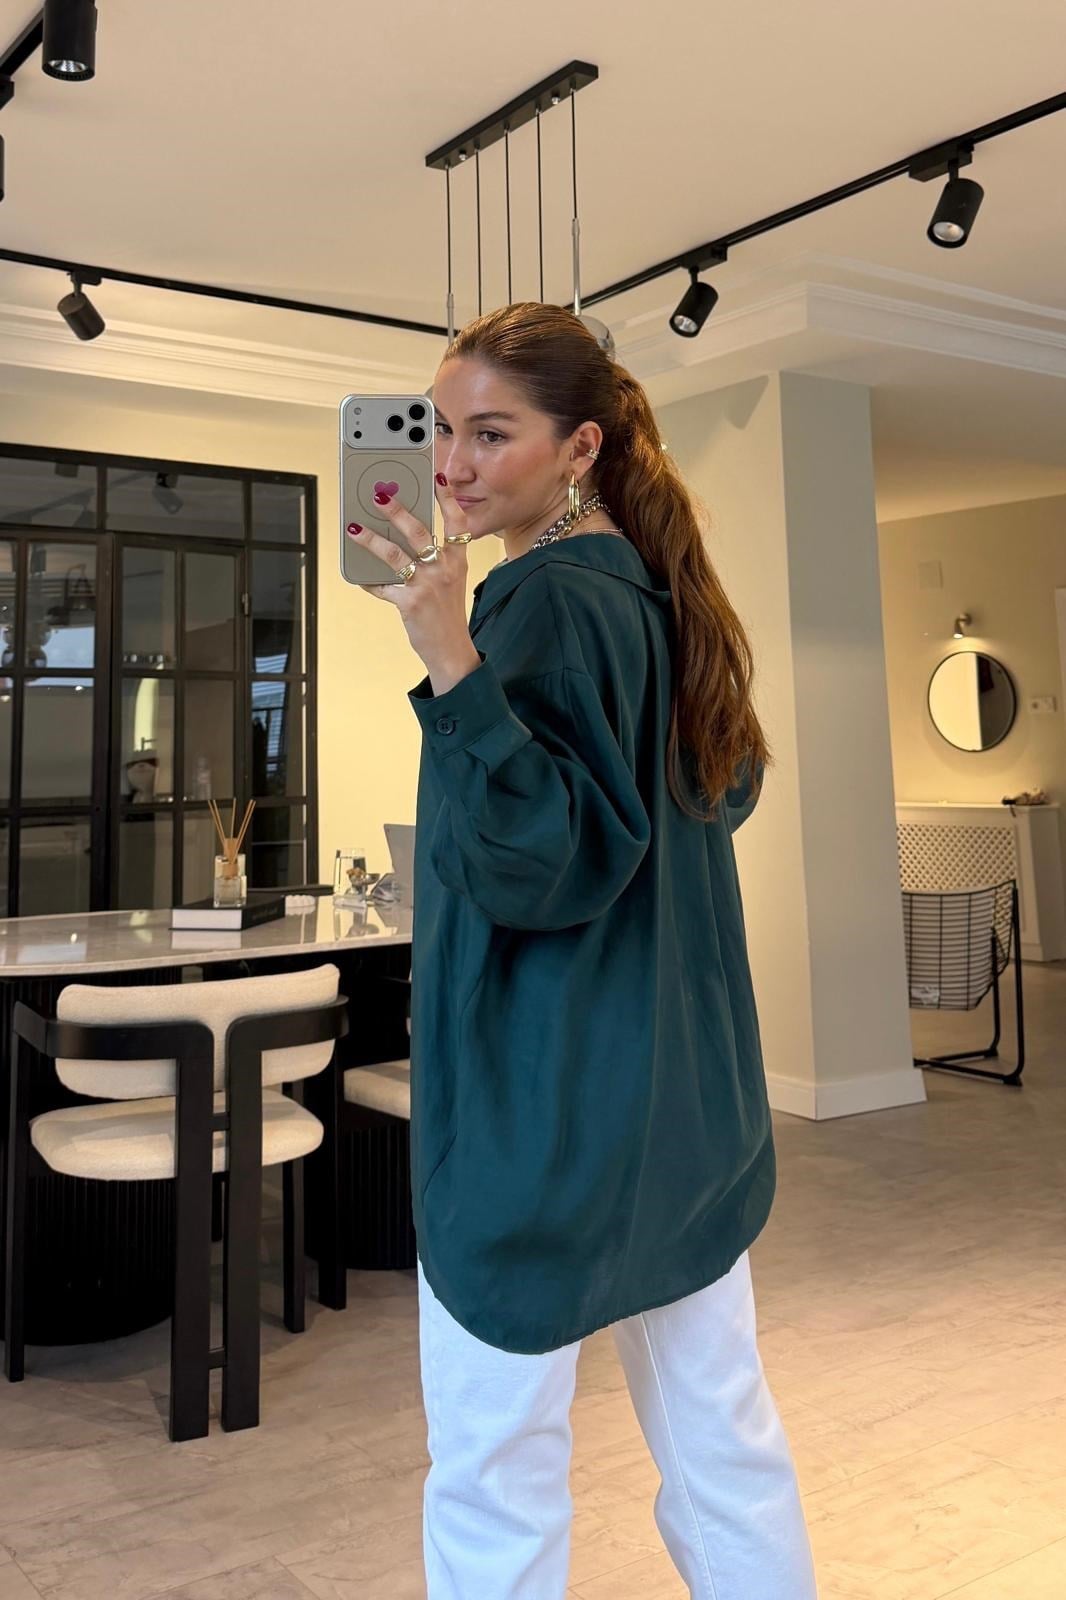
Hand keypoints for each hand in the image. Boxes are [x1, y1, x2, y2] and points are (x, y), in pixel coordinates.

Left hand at [347, 476, 481, 693]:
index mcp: (457, 561)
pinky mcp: (409, 602)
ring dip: (371, 539)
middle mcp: (443, 569)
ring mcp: (426, 585)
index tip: (437, 478)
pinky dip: (369, 581)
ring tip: (354, 528)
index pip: (456, 523)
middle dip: (397, 510)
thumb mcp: (451, 582)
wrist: (451, 650)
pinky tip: (359, 577)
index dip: (447, 499)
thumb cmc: (447, 614)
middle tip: (379, 495)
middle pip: (418, 531)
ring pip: (394, 554)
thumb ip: (435, 561)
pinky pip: (382, 586)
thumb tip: (402, 541)